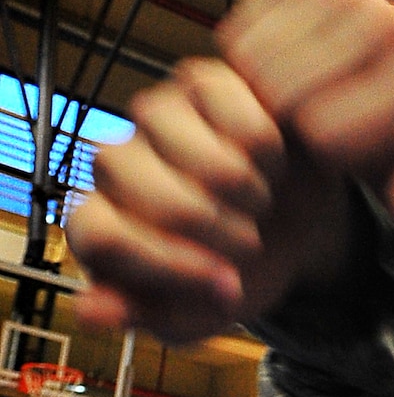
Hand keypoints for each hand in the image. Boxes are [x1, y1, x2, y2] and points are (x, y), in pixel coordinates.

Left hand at [68, 58, 349, 342]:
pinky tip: (273, 162)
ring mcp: (156, 115)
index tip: (227, 286)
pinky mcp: (204, 81)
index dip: (166, 262)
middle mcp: (115, 162)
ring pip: (172, 132)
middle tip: (249, 244)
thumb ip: (141, 314)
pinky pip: (221, 97)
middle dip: (208, 225)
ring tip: (261, 201)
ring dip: (236, 179)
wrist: (300, 233)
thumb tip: (90, 311)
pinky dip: (259, 137)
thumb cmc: (238, 273)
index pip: (101, 234)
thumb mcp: (196, 315)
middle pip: (136, 182)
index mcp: (99, 224)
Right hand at [219, 0, 393, 241]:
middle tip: (304, 127)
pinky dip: (242, 61)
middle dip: (283, 124)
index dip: (318, 155)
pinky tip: (276, 72)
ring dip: (257, 93)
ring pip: (254, 61)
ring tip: (292, 103)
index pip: (322, 134)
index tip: (339, 152)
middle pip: (282, 93)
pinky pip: (239, 32)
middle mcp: (392, 23)